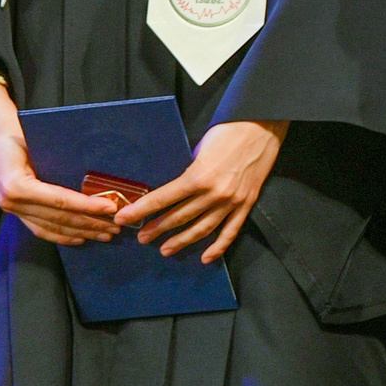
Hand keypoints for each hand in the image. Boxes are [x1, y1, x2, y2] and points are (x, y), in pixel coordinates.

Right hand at [0, 80, 119, 246]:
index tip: (110, 208)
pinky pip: (39, 227)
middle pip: (58, 218)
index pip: (60, 201)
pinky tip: (78, 238)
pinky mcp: (13, 209)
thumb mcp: (35, 140)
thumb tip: (92, 177)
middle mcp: (12, 201)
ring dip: (79, 232)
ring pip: (50, 227)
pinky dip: (60, 235)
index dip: (87, 207)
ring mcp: (10, 208)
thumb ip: (58, 161)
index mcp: (16, 185)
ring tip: (104, 234)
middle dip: (89, 224)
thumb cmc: (14, 127)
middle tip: (115, 227)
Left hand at [114, 120, 288, 262]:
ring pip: (202, 229)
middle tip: (142, 237)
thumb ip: (190, 171)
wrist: (261, 127)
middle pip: (179, 217)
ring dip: (181, 241)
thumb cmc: (228, 131)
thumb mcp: (201, 148)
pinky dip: (217, 247)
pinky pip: (230, 231)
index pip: (163, 198)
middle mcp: (214, 194)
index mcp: (198, 176)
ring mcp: (231, 202)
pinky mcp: (246, 204)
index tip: (124, 218)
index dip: (142, 210)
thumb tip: (176, 187)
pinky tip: (205, 257)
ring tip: (166, 249)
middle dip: (157, 228)